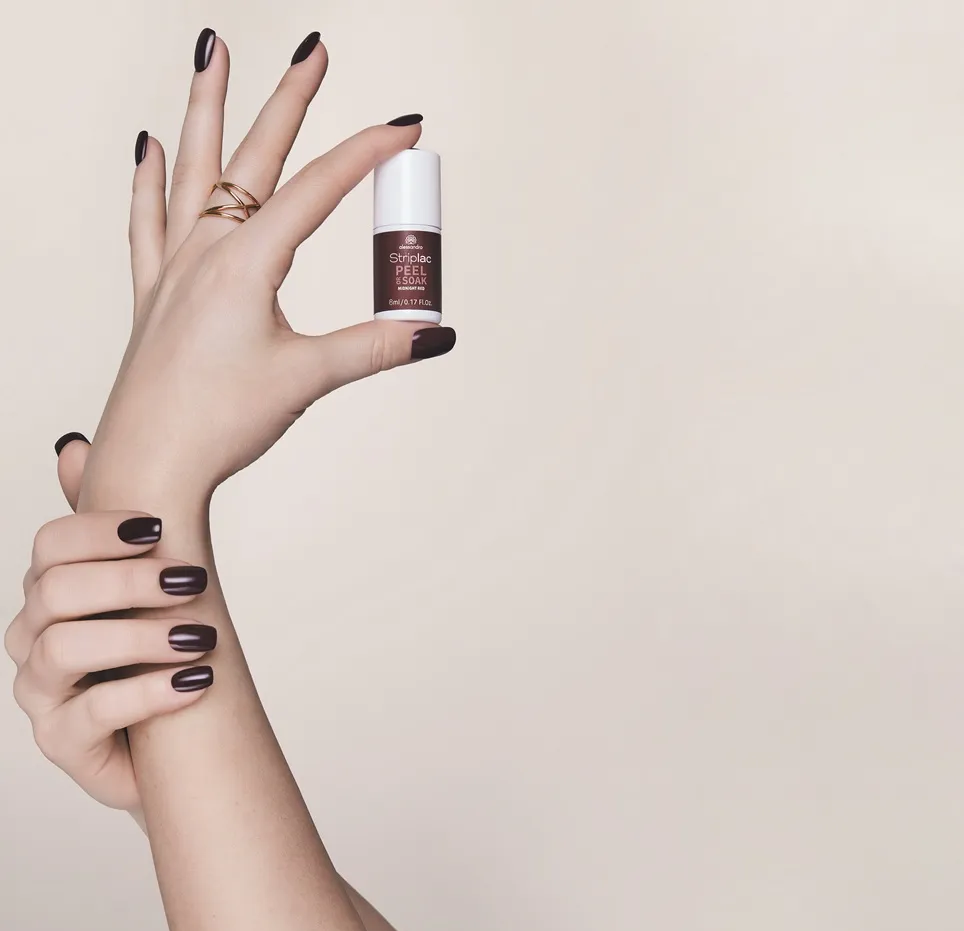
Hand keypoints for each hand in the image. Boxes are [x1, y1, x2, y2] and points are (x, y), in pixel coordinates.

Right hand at [4, 437, 214, 813]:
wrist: (177, 740)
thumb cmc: (155, 652)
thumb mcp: (142, 585)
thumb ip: (110, 525)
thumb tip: (72, 443)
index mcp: (50, 593)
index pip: (50, 545)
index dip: (102, 530)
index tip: (161, 528)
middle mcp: (33, 638)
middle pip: (56, 590)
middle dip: (129, 580)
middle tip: (192, 580)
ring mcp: (41, 693)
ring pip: (66, 648)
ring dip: (142, 636)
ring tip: (201, 636)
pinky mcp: (61, 743)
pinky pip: (92, 713)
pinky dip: (150, 691)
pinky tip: (197, 680)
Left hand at [84, 29, 454, 505]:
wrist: (149, 462)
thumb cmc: (218, 421)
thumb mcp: (307, 378)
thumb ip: (373, 348)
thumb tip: (433, 334)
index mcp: (246, 263)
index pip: (317, 190)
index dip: (366, 154)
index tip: (404, 128)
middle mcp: (206, 251)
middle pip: (255, 158)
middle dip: (289, 100)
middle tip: (313, 50)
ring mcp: (174, 267)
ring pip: (191, 169)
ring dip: (205, 108)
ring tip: (212, 54)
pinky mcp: (155, 294)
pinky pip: (147, 219)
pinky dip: (147, 179)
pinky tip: (145, 145)